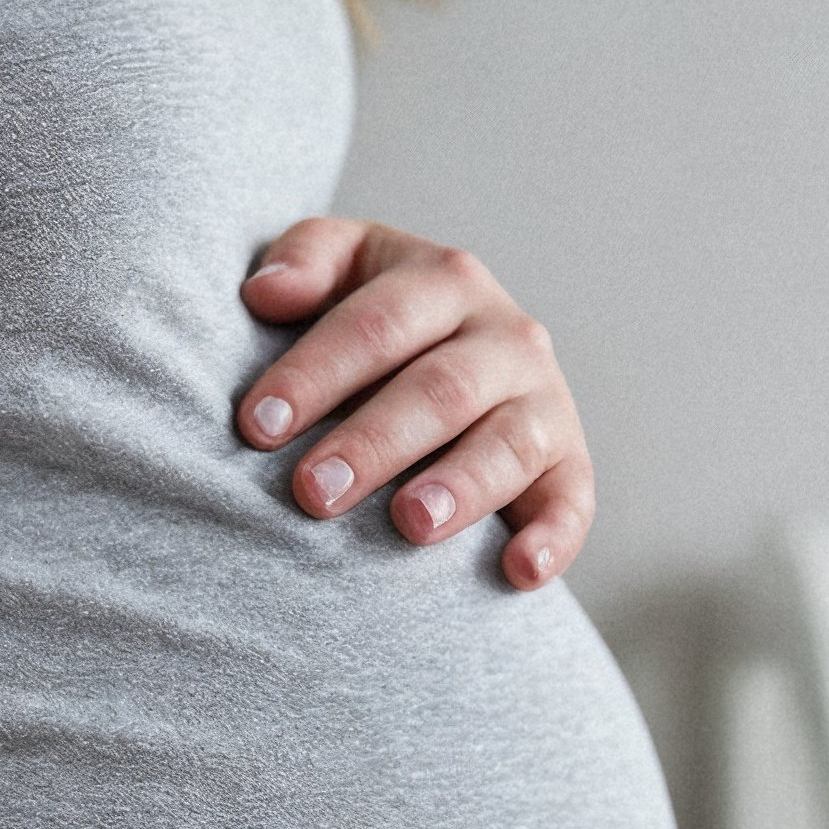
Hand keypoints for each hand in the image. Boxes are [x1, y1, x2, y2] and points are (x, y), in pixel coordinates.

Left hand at [235, 220, 593, 589]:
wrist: (457, 355)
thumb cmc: (377, 321)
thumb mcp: (345, 267)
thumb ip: (306, 257)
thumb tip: (266, 292)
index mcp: (446, 280)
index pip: (378, 324)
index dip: (316, 373)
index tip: (257, 425)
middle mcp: (507, 336)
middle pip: (440, 388)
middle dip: (375, 441)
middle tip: (313, 491)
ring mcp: (545, 401)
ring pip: (508, 444)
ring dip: (462, 487)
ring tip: (409, 524)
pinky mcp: (568, 464)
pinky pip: (572, 501)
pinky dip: (553, 537)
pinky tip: (519, 571)